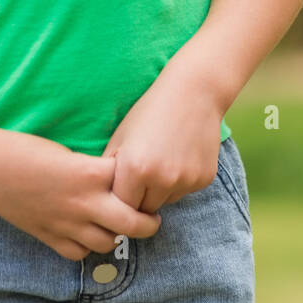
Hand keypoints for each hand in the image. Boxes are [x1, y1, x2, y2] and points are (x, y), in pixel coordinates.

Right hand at [0, 126, 161, 261]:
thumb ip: (93, 169)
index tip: (144, 180)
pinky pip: (79, 253)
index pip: (134, 182)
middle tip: (151, 216)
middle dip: (148, 222)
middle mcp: (84, 202)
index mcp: (90, 173)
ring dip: (117, 235)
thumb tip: (117, 177)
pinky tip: (86, 233)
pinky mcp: (50, 237)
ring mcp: (67, 224)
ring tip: (118, 225)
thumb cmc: (26, 149)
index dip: (141, 181)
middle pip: (133, 223)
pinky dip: (87, 247)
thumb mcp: (67, 151)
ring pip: (108, 242)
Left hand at [101, 63, 224, 213]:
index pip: (121, 207)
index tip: (120, 187)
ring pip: (166, 201)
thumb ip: (108, 170)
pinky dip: (180, 181)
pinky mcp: (203, 179)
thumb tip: (99, 199)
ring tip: (162, 158)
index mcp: (135, 168)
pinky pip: (184, 191)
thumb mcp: (121, 136)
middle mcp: (162, 179)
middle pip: (144, 210)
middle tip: (142, 171)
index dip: (119, 198)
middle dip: (140, 197)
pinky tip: (180, 155)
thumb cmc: (150, 111)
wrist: (194, 92)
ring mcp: (185, 180)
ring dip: (160, 190)